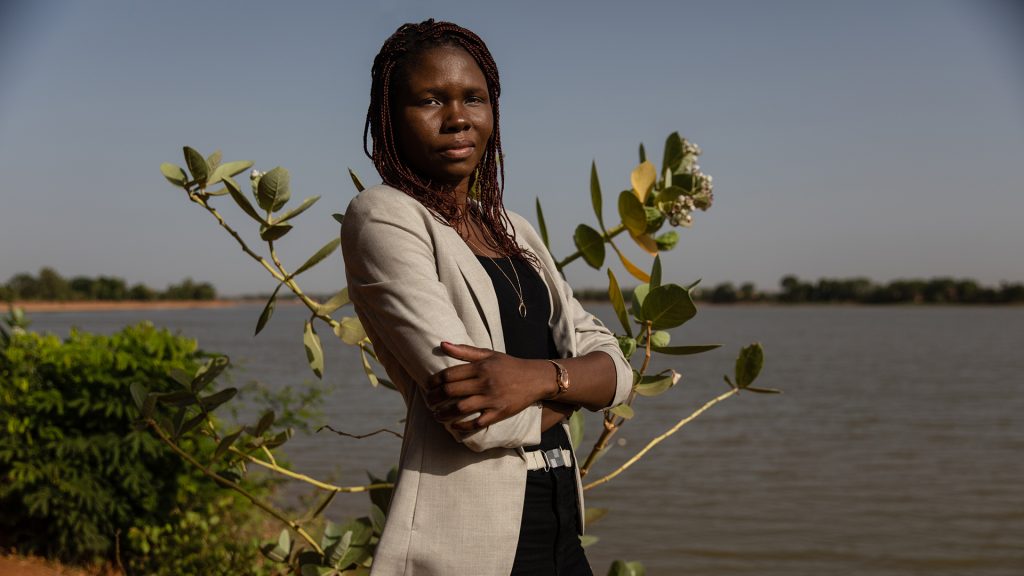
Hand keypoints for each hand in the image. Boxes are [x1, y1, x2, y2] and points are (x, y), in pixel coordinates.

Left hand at [426, 342, 553, 430]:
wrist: (535, 379)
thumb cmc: (509, 365)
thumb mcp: (489, 354)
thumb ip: (465, 351)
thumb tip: (442, 344)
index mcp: (480, 367)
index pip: (449, 375)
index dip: (434, 381)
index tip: (428, 386)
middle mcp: (484, 383)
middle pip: (451, 392)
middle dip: (434, 398)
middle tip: (428, 402)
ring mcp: (492, 399)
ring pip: (460, 409)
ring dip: (444, 414)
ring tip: (436, 415)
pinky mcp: (499, 413)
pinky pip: (477, 422)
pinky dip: (463, 426)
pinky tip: (454, 427)